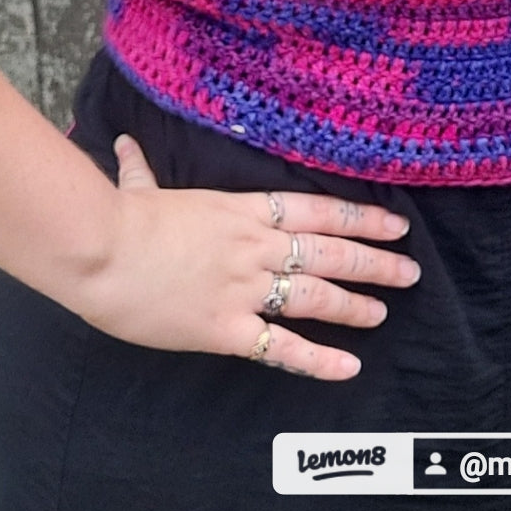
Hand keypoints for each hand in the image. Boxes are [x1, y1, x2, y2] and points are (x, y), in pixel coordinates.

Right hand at [84, 134, 420, 380]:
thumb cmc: (119, 218)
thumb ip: (140, 169)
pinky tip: (349, 367)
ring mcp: (244, 288)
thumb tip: (124, 143)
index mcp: (241, 210)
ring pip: (316, 296)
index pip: (316, 209)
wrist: (101, 250)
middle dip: (374, 262)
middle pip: (329, 252)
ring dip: (355, 305)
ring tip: (384, 312)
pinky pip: (283, 347)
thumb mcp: (139, 188)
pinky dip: (319, 359)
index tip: (395, 222)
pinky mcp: (226, 329)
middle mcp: (254, 247)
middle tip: (409, 271)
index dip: (360, 216)